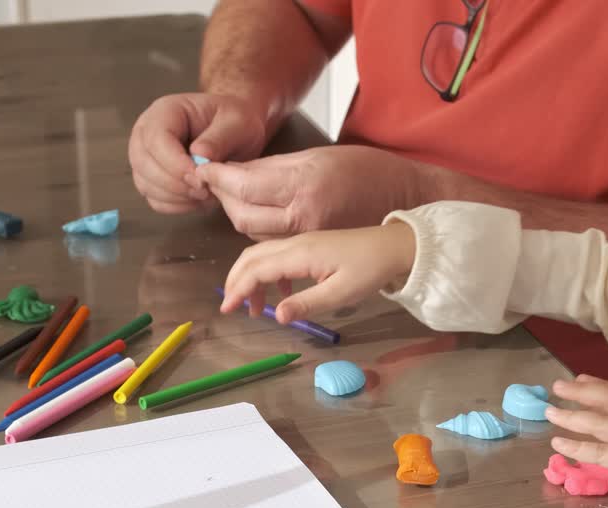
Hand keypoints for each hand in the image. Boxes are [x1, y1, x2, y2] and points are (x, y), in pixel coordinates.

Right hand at [128, 93, 268, 214]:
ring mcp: (147, 158)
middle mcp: (147, 134)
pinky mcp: (153, 179)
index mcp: (165, 112)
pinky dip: (177, 206)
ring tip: (207, 194)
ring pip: (146, 185)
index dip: (175, 164)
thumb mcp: (237, 122)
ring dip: (177, 197)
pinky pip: (155, 200)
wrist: (241, 131)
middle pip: (144, 164)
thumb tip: (198, 155)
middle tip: (205, 191)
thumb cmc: (236, 122)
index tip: (201, 179)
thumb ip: (218, 138)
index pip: (155, 140)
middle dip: (175, 184)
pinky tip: (200, 200)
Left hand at [199, 145, 431, 240]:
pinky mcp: (315, 252)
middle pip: (241, 216)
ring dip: (237, 217)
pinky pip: (274, 248)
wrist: (405, 200)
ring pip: (254, 235)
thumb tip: (236, 172)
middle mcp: (304, 216)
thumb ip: (275, 167)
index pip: (244, 186)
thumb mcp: (320, 155)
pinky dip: (258, 237)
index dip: (217, 178)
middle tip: (213, 183)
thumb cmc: (369, 171)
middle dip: (222, 199)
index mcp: (304, 185)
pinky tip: (254, 223)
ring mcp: (310, 238)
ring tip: (232, 198)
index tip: (201, 168)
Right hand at [220, 222, 416, 324]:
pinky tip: (282, 295)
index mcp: (299, 254)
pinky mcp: (311, 246)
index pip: (257, 270)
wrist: (394, 247)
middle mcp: (295, 244)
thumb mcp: (341, 293)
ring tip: (255, 308)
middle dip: (236, 281)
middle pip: (252, 258)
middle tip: (232, 308)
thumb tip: (278, 317)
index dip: (238, 289)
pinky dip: (269, 275)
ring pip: (263, 256)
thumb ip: (308, 304)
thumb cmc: (370, 270)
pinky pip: (278, 257)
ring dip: (251, 279)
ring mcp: (302, 243)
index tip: (228, 310)